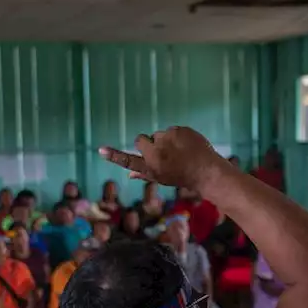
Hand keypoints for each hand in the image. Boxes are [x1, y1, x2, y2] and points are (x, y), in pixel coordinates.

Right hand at [99, 127, 227, 188]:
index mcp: (151, 166)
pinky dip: (179, 136)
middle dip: (150, 144)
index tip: (100, 150)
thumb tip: (129, 174)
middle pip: (142, 139)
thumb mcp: (161, 178)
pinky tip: (187, 146)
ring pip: (159, 134)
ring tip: (180, 152)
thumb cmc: (182, 177)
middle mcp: (156, 152)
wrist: (207, 170)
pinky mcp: (179, 130)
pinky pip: (173, 130)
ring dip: (166, 140)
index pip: (128, 159)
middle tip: (165, 154)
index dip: (114, 156)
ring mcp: (168, 139)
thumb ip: (144, 173)